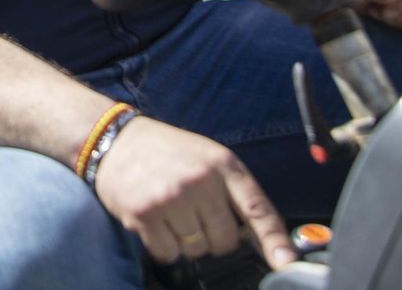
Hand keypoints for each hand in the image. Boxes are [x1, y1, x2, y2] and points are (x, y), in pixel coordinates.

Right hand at [94, 118, 296, 268]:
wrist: (113, 138)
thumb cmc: (165, 151)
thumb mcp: (207, 158)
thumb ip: (232, 192)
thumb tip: (257, 237)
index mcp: (222, 165)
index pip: (257, 209)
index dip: (275, 241)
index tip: (287, 263)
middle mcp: (200, 181)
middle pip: (224, 240)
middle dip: (212, 236)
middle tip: (192, 213)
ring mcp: (171, 198)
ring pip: (196, 250)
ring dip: (186, 240)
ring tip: (170, 211)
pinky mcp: (145, 214)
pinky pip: (168, 253)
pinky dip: (163, 245)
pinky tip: (155, 220)